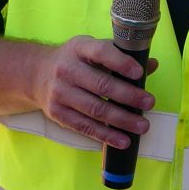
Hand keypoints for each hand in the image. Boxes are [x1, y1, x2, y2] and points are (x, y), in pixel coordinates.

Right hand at [31, 35, 159, 147]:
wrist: (37, 74)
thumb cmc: (77, 62)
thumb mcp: (94, 51)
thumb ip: (122, 57)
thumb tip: (151, 64)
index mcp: (79, 48)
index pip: (101, 52)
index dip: (121, 63)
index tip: (139, 73)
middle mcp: (66, 69)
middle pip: (101, 85)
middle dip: (129, 96)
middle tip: (150, 103)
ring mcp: (59, 92)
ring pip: (95, 109)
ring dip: (122, 120)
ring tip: (142, 126)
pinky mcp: (57, 113)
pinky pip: (84, 126)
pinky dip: (105, 135)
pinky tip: (122, 140)